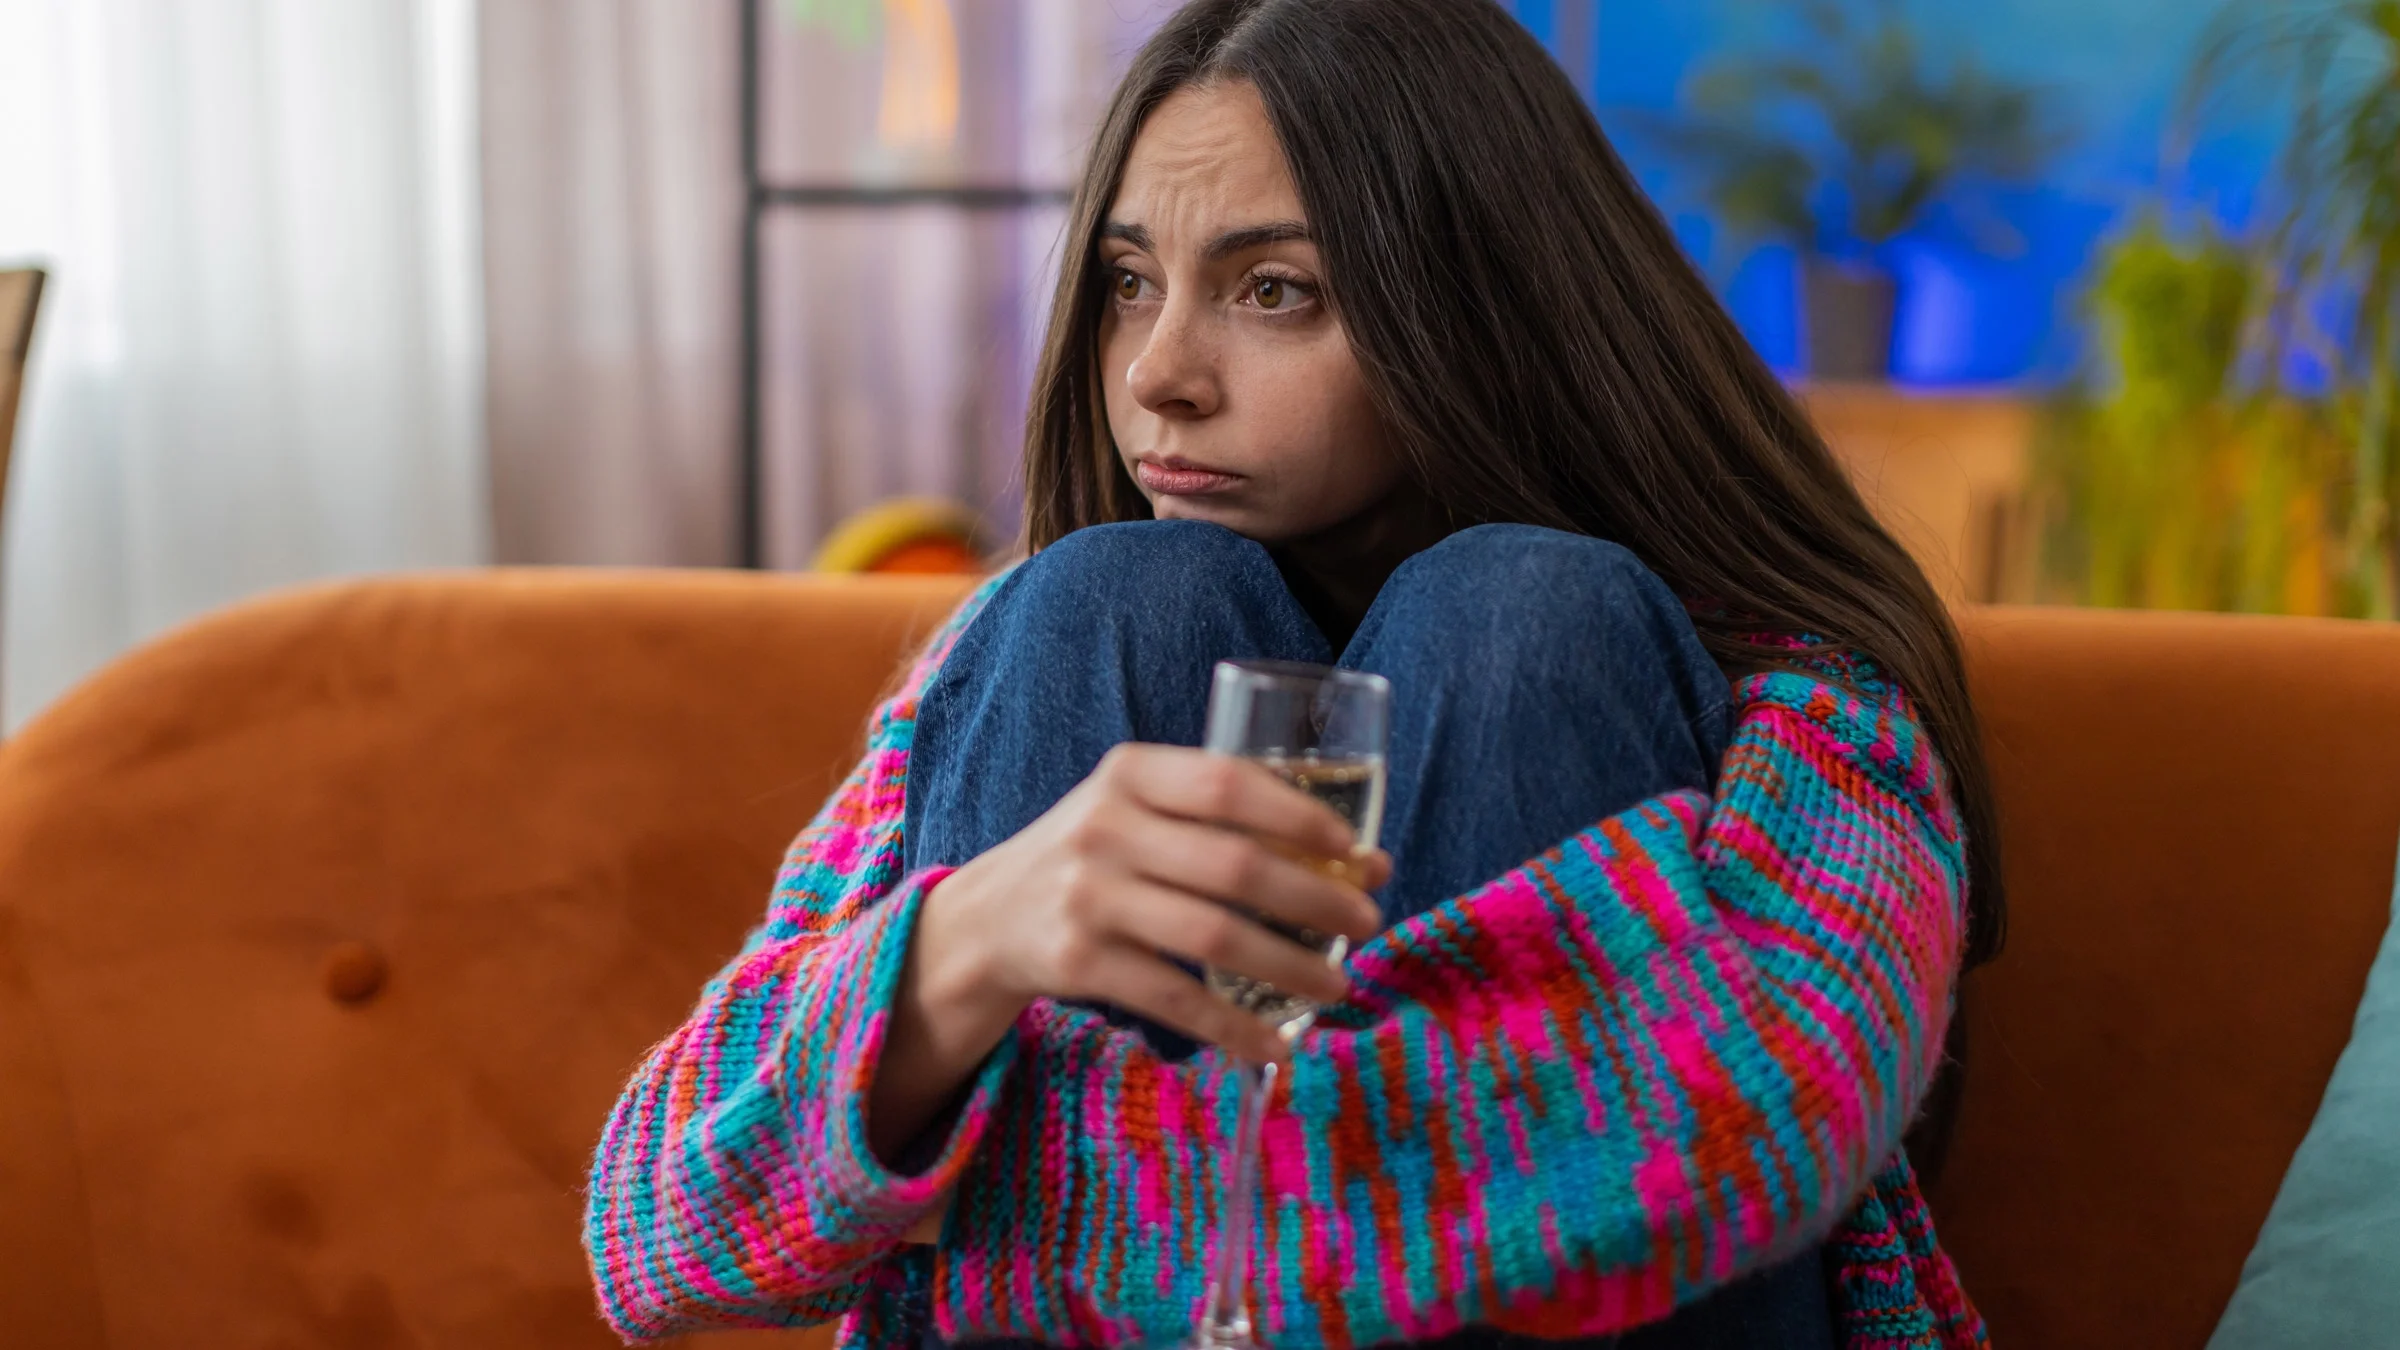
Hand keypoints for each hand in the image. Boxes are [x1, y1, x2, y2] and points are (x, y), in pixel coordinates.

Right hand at [915, 743, 1389, 1065]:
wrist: (990, 916)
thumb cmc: (1099, 856)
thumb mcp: (1142, 812)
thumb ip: (1232, 822)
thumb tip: (1367, 862)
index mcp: (1131, 773)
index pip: (1227, 783)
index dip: (1300, 816)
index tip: (1354, 849)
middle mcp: (1104, 828)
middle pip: (1234, 865)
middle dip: (1316, 898)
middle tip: (1367, 921)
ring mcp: (1088, 896)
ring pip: (1213, 937)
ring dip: (1290, 967)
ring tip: (1338, 985)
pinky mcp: (1077, 962)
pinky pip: (1175, 999)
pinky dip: (1234, 1027)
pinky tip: (1277, 1042)